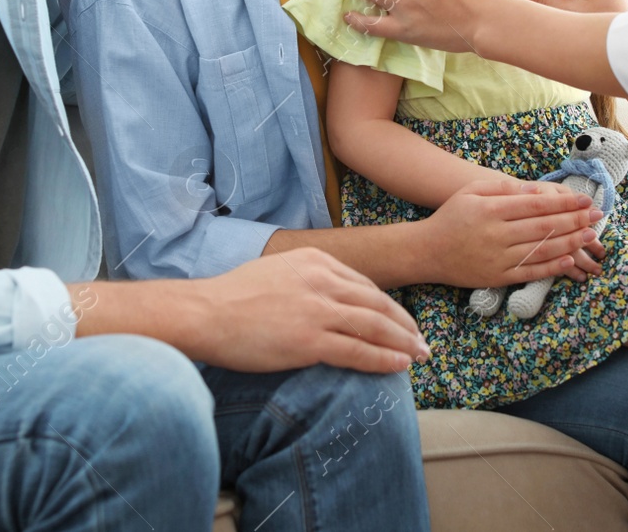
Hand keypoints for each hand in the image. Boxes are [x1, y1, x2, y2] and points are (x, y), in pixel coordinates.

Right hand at [190, 249, 428, 373]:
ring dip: (403, 343)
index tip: (401, 321)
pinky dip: (384, 359)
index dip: (388, 307)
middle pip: (378, 304)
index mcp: (316, 262)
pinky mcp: (310, 340)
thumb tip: (325, 299)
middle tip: (422, 341)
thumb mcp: (278, 271)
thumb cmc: (233, 297)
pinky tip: (399, 366)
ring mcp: (318, 310)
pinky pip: (358, 351)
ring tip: (420, 355)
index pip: (365, 286)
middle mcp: (323, 281)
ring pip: (376, 326)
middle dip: (405, 325)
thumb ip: (306, 280)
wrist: (205, 313)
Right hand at [422, 177, 606, 288]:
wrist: (426, 252)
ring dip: (570, 242)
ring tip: (590, 235)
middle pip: (544, 227)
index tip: (584, 200)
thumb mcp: (470, 191)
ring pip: (542, 250)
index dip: (564, 203)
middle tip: (597, 215)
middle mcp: (497, 234)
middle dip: (575, 221)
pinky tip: (570, 260)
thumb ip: (501, 188)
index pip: (537, 205)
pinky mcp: (498, 277)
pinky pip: (530, 272)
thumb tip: (533, 189)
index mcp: (491, 209)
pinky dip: (552, 267)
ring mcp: (498, 258)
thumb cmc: (450, 217)